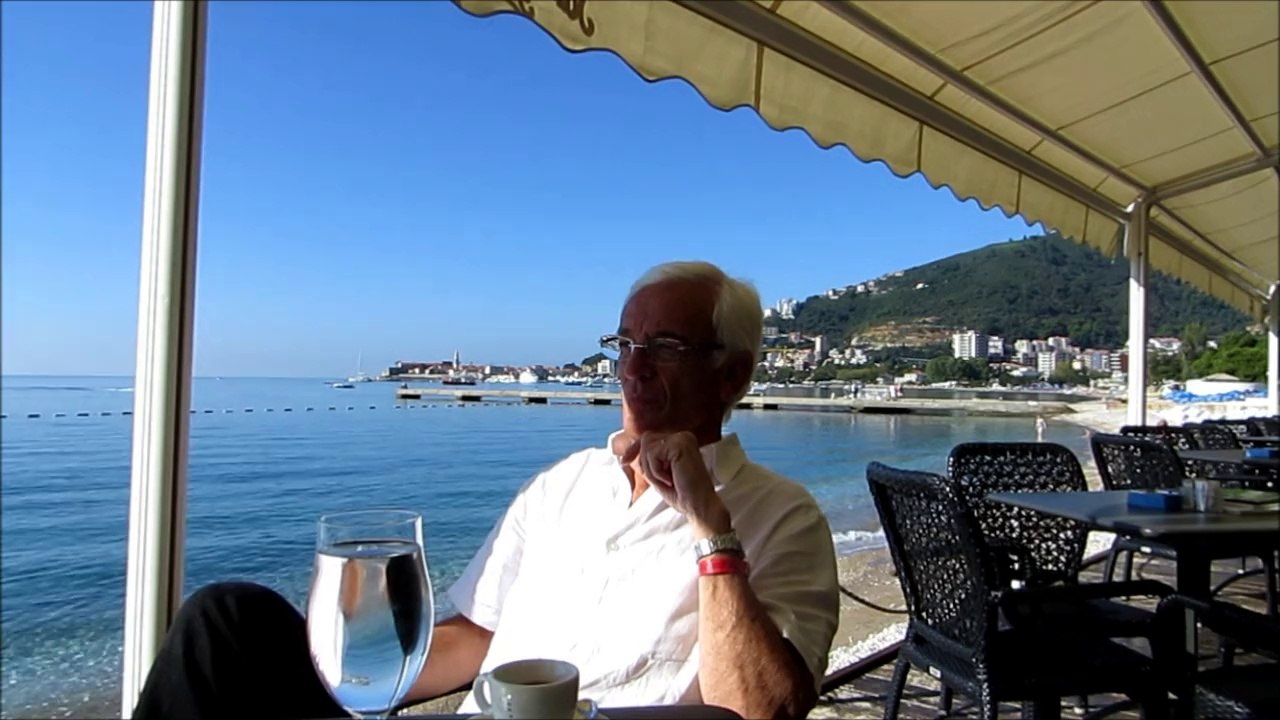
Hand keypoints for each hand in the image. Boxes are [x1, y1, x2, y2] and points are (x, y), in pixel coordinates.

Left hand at [616, 431, 730, 537]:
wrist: (697, 505)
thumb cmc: (681, 493)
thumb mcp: (658, 473)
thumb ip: (648, 459)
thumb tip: (626, 452)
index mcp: (680, 441)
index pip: (649, 438)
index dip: (634, 449)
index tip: (623, 462)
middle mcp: (682, 436)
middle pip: (646, 439)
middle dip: (646, 463)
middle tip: (663, 480)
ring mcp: (682, 438)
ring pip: (648, 447)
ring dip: (652, 469)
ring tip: (668, 480)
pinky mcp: (680, 444)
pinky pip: (653, 454)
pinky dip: (657, 471)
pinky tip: (671, 479)